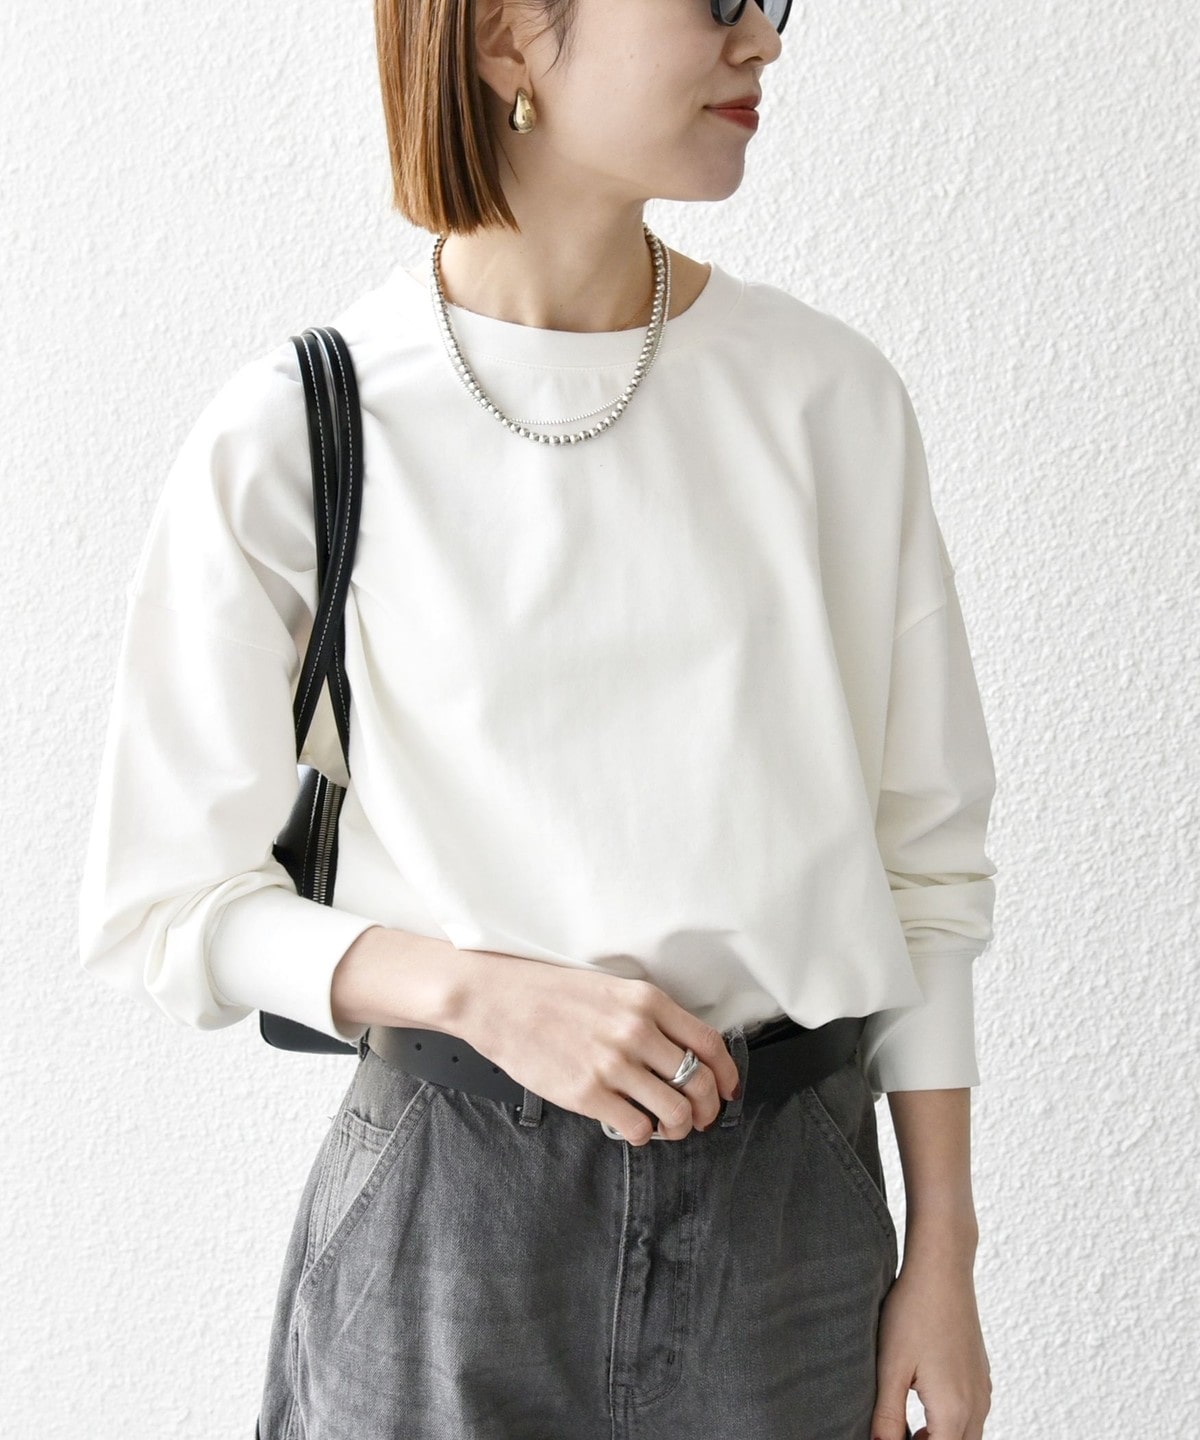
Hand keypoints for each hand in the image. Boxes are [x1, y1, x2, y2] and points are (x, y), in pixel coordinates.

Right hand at [454, 950, 740, 1143]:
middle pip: (700, 1083)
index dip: (727, 1075)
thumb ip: (647, 1016)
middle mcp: (637, 1031)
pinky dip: (643, 1134)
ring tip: (665, 1125)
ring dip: (678, 1127)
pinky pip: (637, 1128)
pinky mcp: (587, 1093)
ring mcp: (613, 1064)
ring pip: (676, 1112)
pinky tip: (631, 1125)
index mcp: (646, 1001)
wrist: (496, 998)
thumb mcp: (609, 988)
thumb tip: (680, 1052)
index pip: (710, 1044)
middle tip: (700, 1118)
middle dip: (707, 1109)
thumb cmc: (548, 992)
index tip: (727, 1089)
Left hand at [870, 1250, 991, 1439]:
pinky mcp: (979, 1373)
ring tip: (903, 1430)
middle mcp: (976, 1404)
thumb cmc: (913, 1311)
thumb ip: (887, 1417)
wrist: (942, 1268)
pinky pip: (971, 1415)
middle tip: (896, 1434)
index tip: (889, 1437)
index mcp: (954, 1411)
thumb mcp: (890, 1367)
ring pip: (967, 1435)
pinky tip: (921, 1407)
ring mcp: (982, 1388)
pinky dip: (950, 1424)